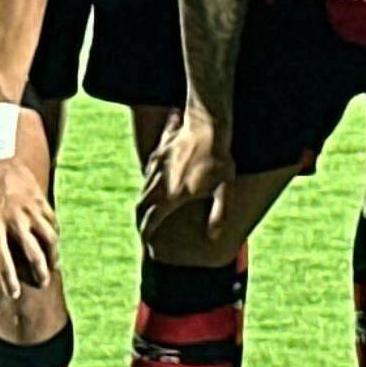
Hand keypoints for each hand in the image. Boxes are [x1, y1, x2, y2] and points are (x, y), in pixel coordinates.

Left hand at [0, 150, 58, 292]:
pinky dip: (53, 235)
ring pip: (49, 238)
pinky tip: (52, 243)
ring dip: (52, 255)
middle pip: (33, 253)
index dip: (10, 280)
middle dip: (38, 273)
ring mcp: (29, 208)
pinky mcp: (38, 198)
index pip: (4, 261)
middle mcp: (14, 220)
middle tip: (40, 285)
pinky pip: (51, 221)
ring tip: (51, 266)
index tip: (14, 294)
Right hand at [140, 110, 241, 252]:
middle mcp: (159, 182)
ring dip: (144, 200)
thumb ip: (220, 213)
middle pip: (141, 205)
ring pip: (144, 188)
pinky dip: (149, 179)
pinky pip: (149, 168)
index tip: (146, 242)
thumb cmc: (219, 159)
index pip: (150, 220)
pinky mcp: (159, 151)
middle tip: (142, 228)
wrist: (208, 124)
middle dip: (140, 219)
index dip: (146, 234)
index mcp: (171, 195)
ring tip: (147, 209)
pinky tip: (154, 179)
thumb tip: (214, 236)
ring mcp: (157, 166)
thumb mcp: (225, 188)